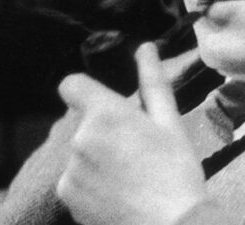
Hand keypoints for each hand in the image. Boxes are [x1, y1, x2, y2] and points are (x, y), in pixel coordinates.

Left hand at [56, 43, 207, 224]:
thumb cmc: (177, 173)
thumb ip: (152, 82)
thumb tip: (145, 47)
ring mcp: (70, 170)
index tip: (106, 106)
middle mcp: (79, 138)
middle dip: (101, 130)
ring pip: (79, 152)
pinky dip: (90, 184)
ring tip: (129, 176)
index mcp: (105, 113)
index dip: (85, 91)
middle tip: (135, 150)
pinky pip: (74, 179)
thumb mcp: (170, 123)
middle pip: (81, 122)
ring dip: (95, 157)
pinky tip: (117, 195)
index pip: (72, 85)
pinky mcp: (67, 196)